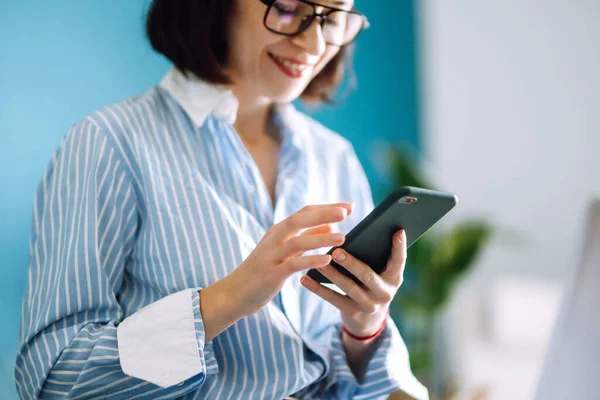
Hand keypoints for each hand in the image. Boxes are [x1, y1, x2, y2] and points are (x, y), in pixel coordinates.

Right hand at [224, 203, 352, 317]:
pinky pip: (292, 265)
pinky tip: (326, 260)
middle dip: (324, 214)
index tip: (349, 206)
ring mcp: (272, 255)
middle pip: (300, 219)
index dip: (327, 208)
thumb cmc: (264, 270)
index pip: (305, 212)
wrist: (235, 293)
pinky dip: (310, 260)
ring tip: (342, 237)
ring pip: (298, 241)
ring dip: (321, 238)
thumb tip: (330, 227)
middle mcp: (275, 238)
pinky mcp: (271, 274)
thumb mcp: (286, 250)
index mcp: (279, 230)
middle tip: (346, 211)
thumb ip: (306, 238)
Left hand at [300, 229, 406, 336]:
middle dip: (351, 263)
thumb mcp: (380, 272)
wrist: (369, 320)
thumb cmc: (371, 283)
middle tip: (337, 251)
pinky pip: (333, 299)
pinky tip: (304, 278)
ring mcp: (369, 305)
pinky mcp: (352, 313)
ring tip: (318, 262)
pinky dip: (318, 288)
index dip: (399, 247)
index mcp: (394, 278)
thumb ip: (376, 255)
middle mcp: (384, 293)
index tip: (398, 231)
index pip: (399, 260)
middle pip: (367, 275)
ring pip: (348, 287)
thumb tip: (358, 233)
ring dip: (332, 274)